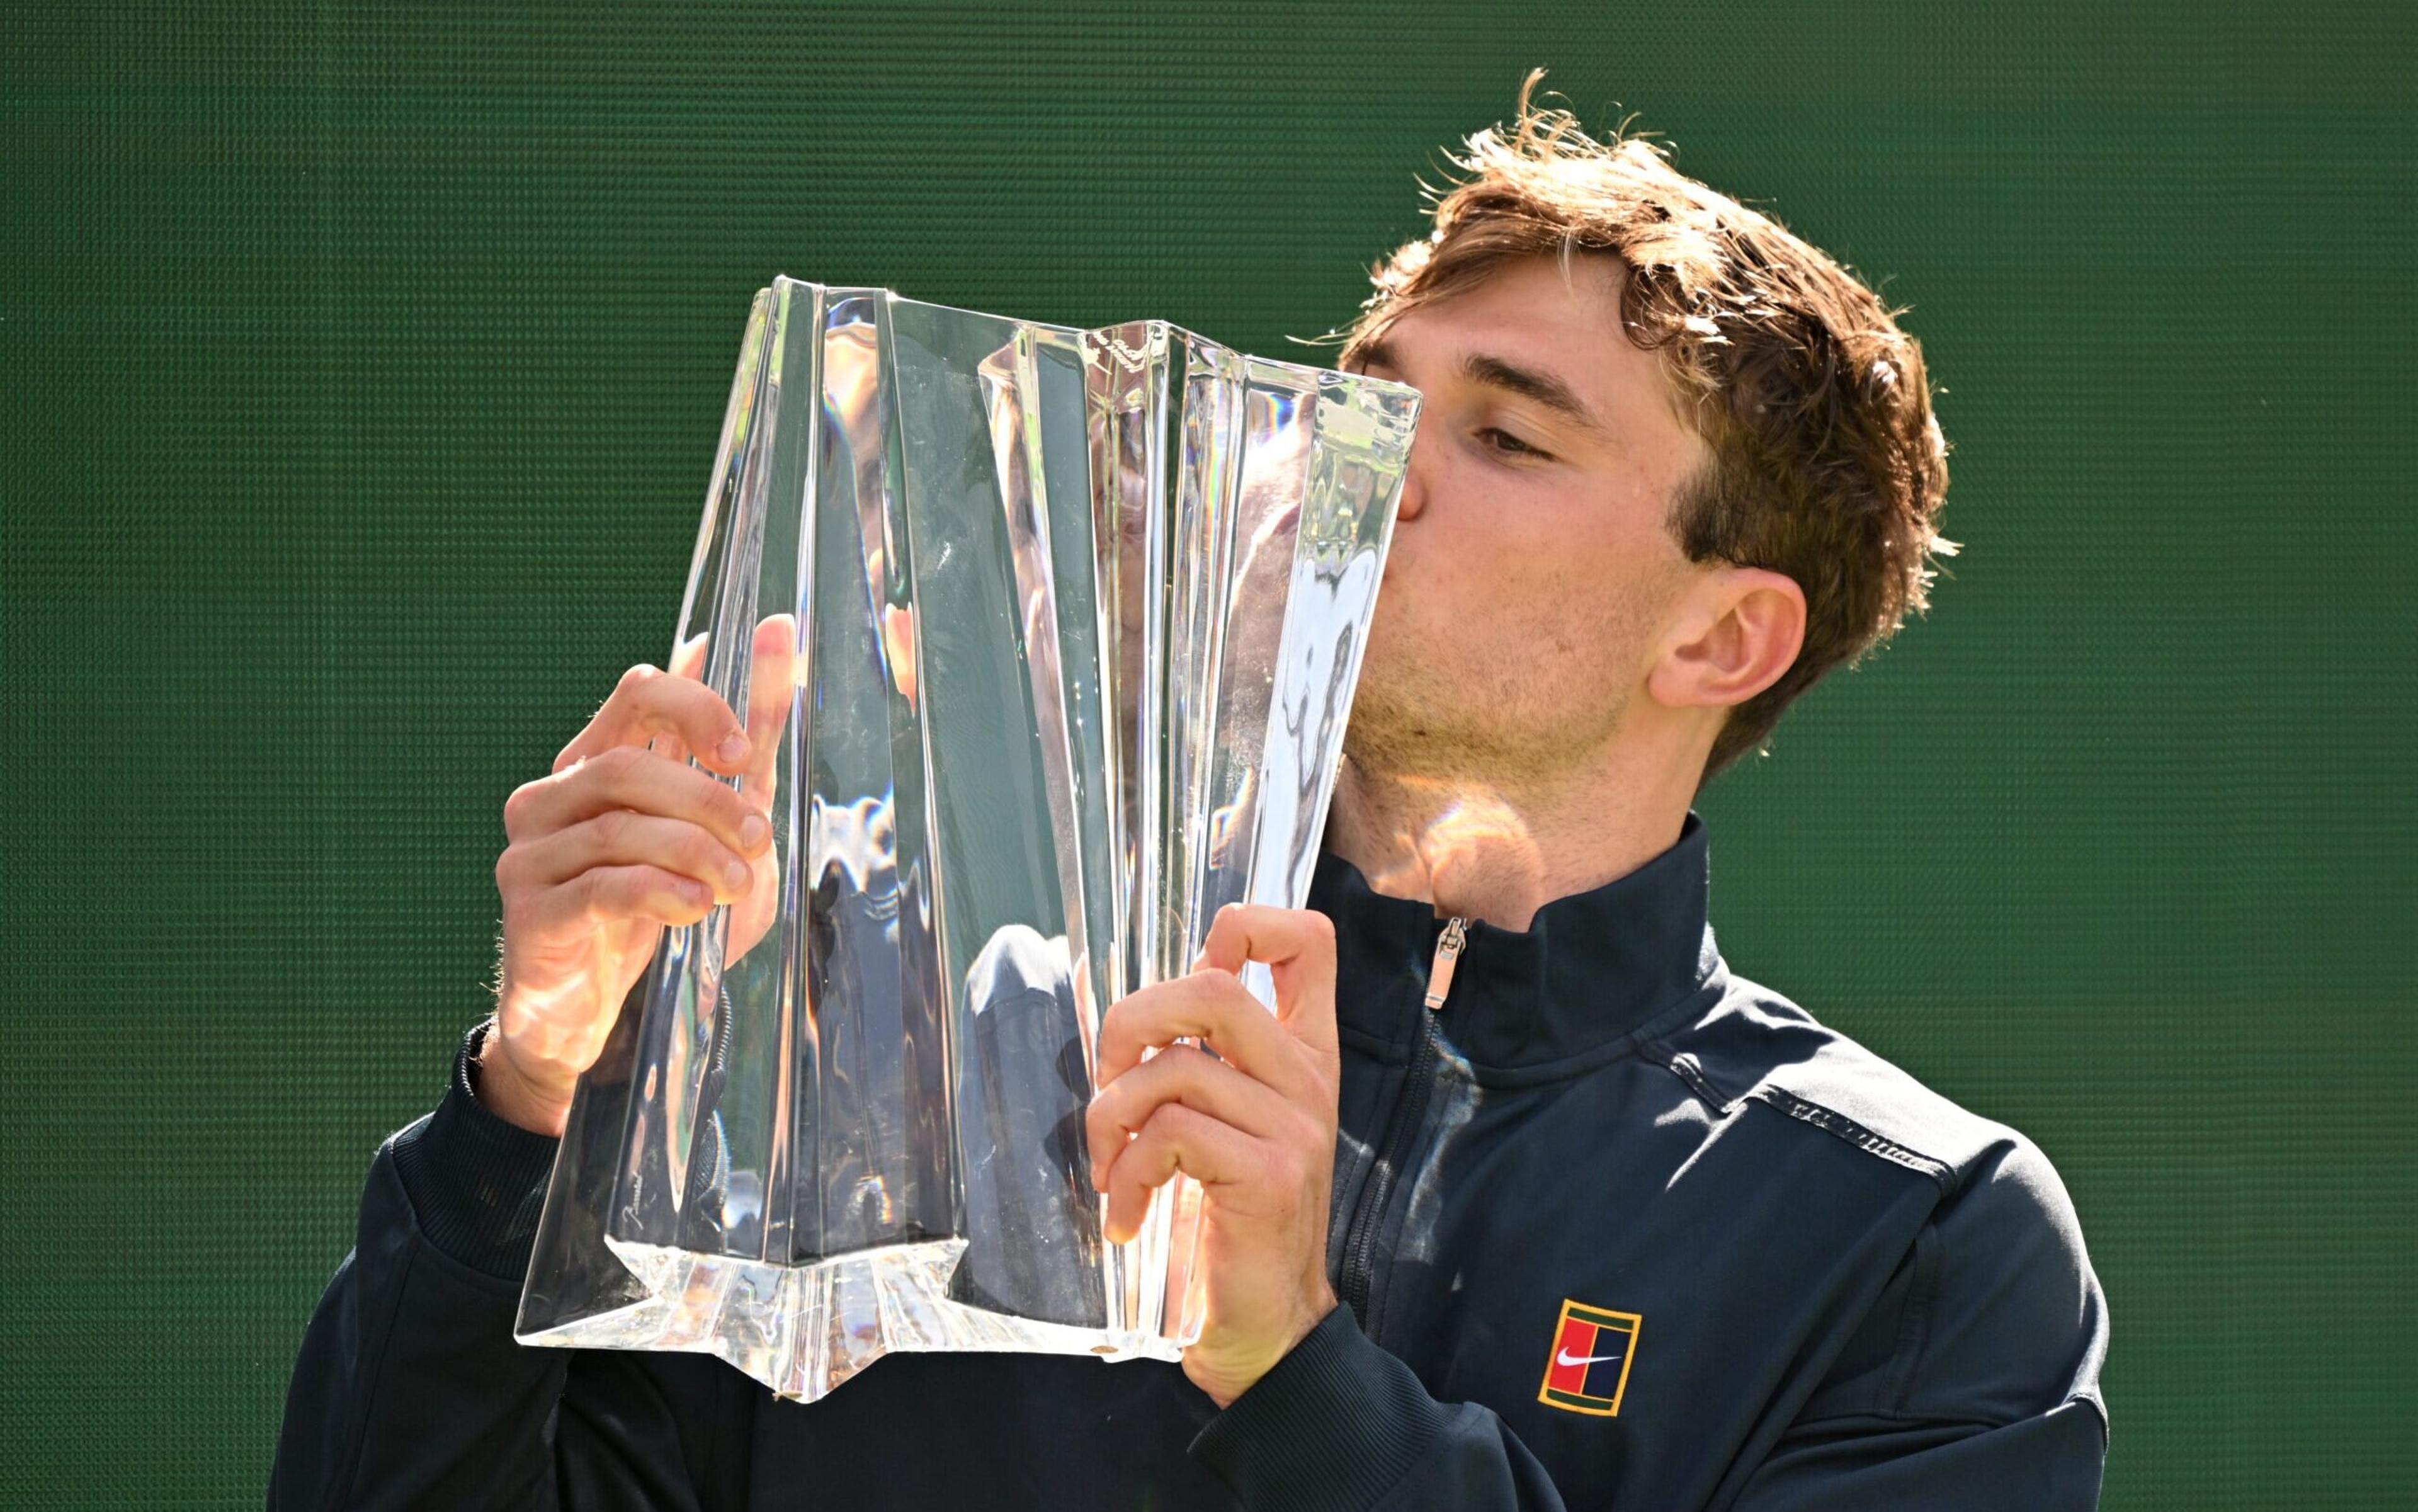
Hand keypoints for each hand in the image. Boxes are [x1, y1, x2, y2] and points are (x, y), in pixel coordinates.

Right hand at [481, 617, 795, 1134]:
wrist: (595, 1015)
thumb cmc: (661, 911)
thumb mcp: (721, 825)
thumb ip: (747, 740)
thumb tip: (779, 632)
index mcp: (597, 760)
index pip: (638, 691)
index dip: (696, 707)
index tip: (745, 753)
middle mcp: (552, 795)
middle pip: (630, 763)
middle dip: (708, 799)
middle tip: (758, 838)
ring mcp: (532, 850)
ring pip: (619, 824)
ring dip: (694, 851)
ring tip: (735, 887)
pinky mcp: (530, 906)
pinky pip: (603, 882)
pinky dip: (662, 890)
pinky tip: (693, 908)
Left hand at [1085, 905, 1342, 1407]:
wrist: (1267, 1328)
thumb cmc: (1230, 1224)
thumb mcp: (1222, 1125)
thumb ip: (1202, 1059)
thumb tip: (1143, 1002)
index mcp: (1303, 1055)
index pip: (1308, 941)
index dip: (1247, 923)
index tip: (1195, 967)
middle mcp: (1309, 1079)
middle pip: (1214, 987)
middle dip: (1131, 1023)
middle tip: (1110, 1083)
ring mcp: (1295, 1126)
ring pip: (1174, 1069)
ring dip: (1112, 1120)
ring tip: (1112, 1170)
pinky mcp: (1269, 1175)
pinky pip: (1171, 1134)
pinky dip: (1127, 1175)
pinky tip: (1128, 1215)